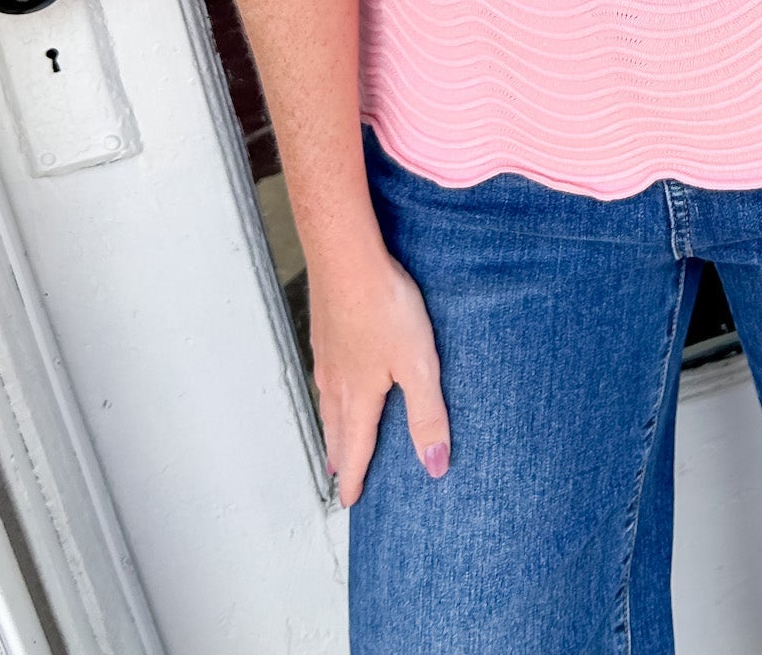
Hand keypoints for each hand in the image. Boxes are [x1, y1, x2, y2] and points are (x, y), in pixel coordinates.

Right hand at [310, 241, 449, 508]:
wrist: (347, 259)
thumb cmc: (385, 307)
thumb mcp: (417, 365)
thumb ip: (427, 415)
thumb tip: (435, 466)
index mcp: (359, 397)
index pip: (357, 449)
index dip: (356, 477)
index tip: (351, 501)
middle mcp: (337, 381)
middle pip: (336, 430)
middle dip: (340, 456)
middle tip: (340, 478)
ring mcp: (327, 354)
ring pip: (327, 403)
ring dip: (332, 427)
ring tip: (334, 438)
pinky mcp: (326, 329)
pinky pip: (325, 374)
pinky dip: (329, 393)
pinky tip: (334, 380)